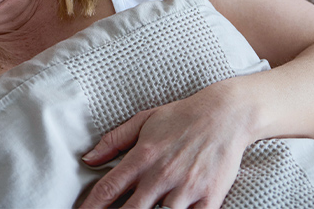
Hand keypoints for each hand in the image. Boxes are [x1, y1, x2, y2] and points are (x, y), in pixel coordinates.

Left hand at [80, 82, 253, 208]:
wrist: (225, 114)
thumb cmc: (181, 116)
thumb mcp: (143, 120)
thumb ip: (114, 141)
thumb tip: (88, 159)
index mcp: (142, 157)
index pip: (108, 188)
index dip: (91, 206)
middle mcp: (161, 175)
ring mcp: (185, 188)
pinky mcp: (209, 197)